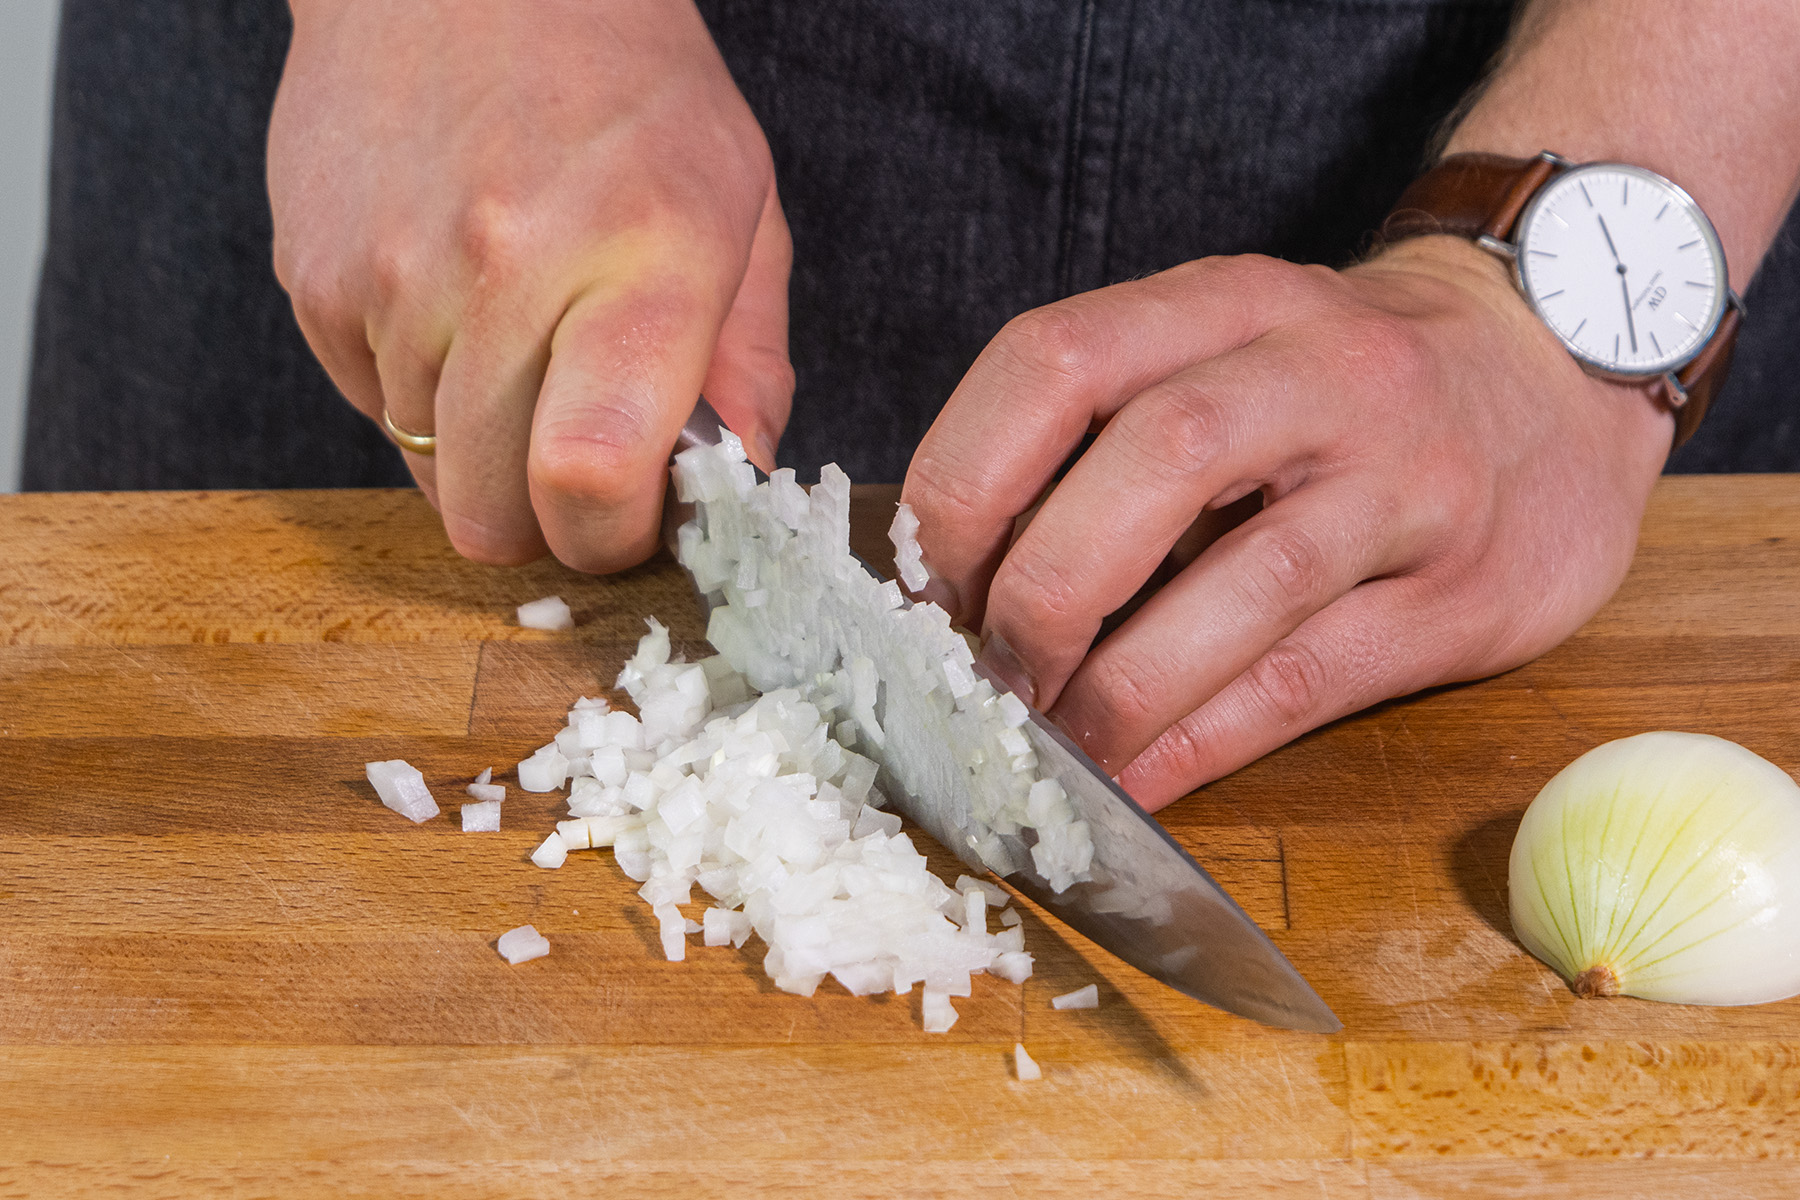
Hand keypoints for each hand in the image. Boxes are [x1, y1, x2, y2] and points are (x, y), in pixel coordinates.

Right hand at [269, 0, 791, 569]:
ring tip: (521, 349)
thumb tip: (736, 486)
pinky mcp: (312, 280)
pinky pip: (370, 411)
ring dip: (480, 452)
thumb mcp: (743, 207)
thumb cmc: (628, 92)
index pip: (589, 472)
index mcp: (642, 253)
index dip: (610, 538)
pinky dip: (420, 395)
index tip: (632, 521)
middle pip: (493, 511)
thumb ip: (749, 364)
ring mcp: (391, 275)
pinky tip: (457, 308)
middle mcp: (505, 267)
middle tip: (581, 458)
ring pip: (428, 473)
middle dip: (546, 519)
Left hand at [901, 237, 1671, 810]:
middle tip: (987, 676)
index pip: (1057, 357)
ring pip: (1248, 583)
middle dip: (1044, 587)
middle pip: (1156, 455)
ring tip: (1049, 749)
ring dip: (1121, 686)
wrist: (1560, 367)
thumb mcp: (1230, 348)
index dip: (965, 478)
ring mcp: (1409, 480)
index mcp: (1229, 301)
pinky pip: (1312, 679)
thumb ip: (1111, 431)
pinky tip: (1136, 782)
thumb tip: (957, 580)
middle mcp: (1323, 370)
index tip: (926, 580)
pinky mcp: (1465, 593)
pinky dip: (1203, 741)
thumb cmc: (1345, 382)